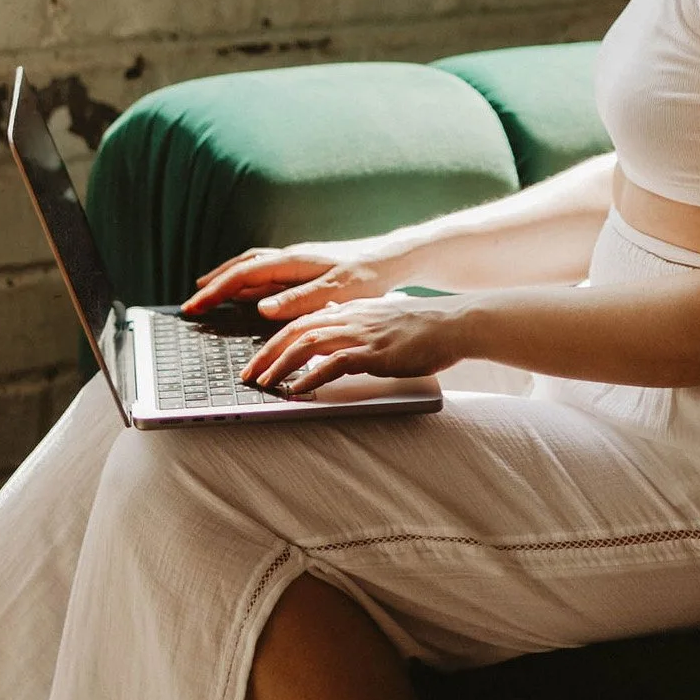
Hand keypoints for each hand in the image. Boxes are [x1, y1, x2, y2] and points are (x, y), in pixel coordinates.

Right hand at [181, 237, 412, 320]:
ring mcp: (296, 262)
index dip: (216, 290)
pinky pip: (265, 274)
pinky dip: (246, 282)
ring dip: (227, 279)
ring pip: (252, 268)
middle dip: (214, 284)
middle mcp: (290, 258)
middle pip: (242, 267)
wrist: (392, 259)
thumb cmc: (368, 276)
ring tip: (207, 292)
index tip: (194, 305)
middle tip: (191, 303)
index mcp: (293, 261)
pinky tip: (245, 294)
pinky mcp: (304, 269)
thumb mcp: (336, 292)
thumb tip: (261, 307)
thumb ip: (298, 300)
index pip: (243, 275)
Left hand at [241, 294, 469, 392]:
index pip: (301, 321)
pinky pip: (334, 363)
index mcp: (349, 309)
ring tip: (264, 384)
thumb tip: (333, 320)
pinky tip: (297, 390)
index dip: (274, 340)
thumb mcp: (381, 317)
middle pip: (295, 330)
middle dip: (266, 353)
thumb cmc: (422, 327)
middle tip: (246, 375)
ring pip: (307, 344)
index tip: (256, 360)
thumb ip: (355, 319)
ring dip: (281, 365)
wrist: (453, 324)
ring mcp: (361, 333)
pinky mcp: (374, 352)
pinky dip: (311, 376)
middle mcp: (350, 317)